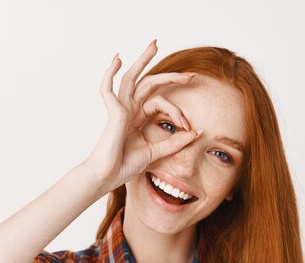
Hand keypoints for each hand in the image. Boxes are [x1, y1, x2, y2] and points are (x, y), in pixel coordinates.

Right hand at [81, 39, 203, 194]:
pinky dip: (110, 74)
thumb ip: (176, 142)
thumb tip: (197, 132)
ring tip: (154, 45)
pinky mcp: (113, 112)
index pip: (161, 103)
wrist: (108, 176)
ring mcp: (120, 109)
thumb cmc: (125, 165)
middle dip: (169, 75)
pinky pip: (108, 89)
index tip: (188, 127)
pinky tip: (117, 59)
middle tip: (190, 75)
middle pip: (148, 83)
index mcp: (138, 118)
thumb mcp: (157, 152)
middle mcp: (129, 110)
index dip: (177, 113)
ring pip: (131, 78)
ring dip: (142, 60)